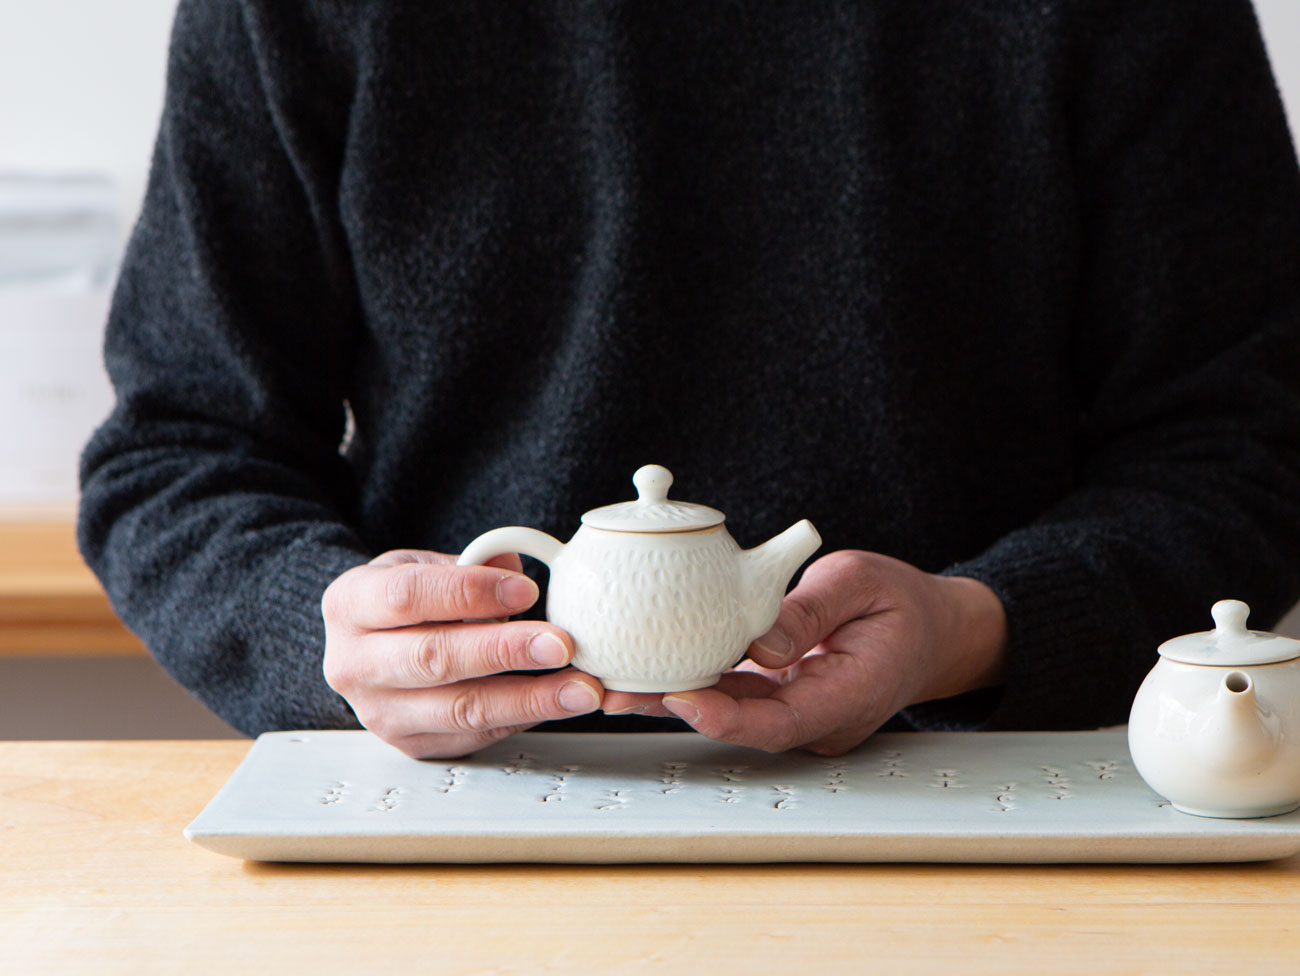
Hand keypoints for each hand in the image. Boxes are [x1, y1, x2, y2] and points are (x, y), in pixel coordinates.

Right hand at [322, 549, 603, 758]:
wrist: (376, 647)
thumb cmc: (408, 600)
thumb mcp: (427, 564)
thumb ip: (472, 562)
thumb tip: (516, 565)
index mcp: (350, 603)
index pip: (408, 597)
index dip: (469, 593)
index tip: (527, 590)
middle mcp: (354, 664)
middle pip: (434, 659)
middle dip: (506, 652)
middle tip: (562, 643)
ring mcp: (380, 713)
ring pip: (461, 710)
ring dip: (531, 699)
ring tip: (582, 686)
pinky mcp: (413, 746)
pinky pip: (477, 735)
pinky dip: (527, 719)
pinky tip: (562, 703)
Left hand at [603, 550, 1006, 754]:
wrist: (932, 630)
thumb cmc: (902, 604)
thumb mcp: (863, 583)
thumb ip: (812, 609)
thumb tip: (762, 643)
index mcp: (847, 697)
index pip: (779, 723)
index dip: (725, 718)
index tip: (679, 698)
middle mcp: (818, 718)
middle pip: (740, 725)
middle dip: (676, 711)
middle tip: (615, 691)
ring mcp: (800, 713)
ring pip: (730, 714)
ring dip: (673, 701)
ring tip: (612, 684)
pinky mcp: (783, 698)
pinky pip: (735, 698)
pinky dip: (693, 685)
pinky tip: (648, 672)